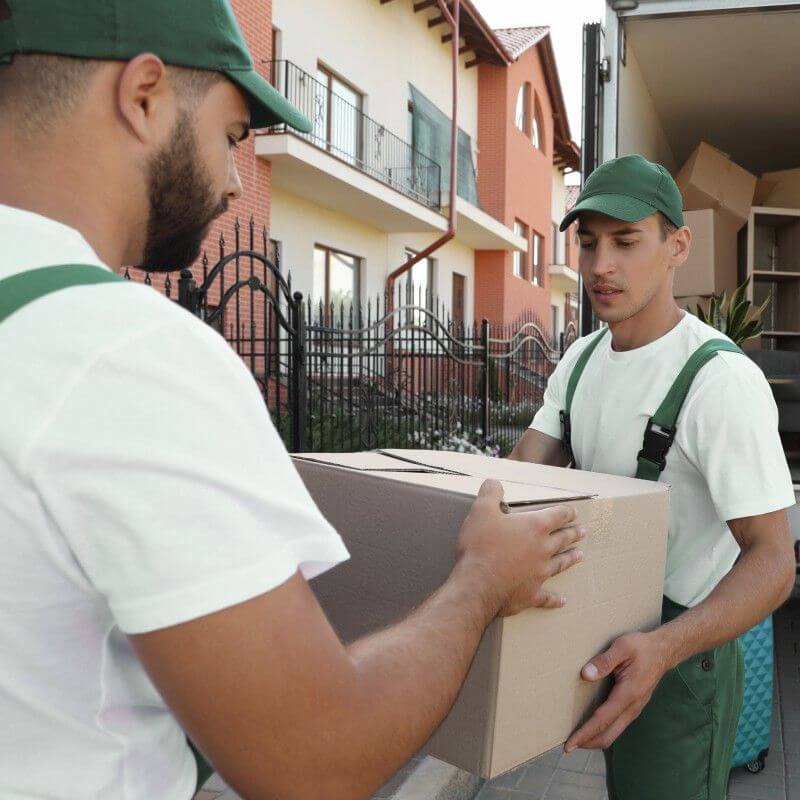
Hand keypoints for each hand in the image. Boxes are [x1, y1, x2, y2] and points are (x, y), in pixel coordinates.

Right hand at [456, 480, 584, 617]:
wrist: (478, 583)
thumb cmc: (481, 546)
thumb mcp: (481, 510)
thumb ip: (490, 493)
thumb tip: (495, 483)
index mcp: (534, 527)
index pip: (556, 516)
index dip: (566, 512)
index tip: (574, 512)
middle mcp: (542, 550)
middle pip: (563, 539)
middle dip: (573, 534)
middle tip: (582, 532)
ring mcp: (539, 573)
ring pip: (561, 564)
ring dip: (570, 558)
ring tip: (580, 555)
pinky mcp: (531, 594)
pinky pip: (547, 597)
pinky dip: (555, 599)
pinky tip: (562, 601)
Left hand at [564, 631, 669, 751]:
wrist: (663, 651)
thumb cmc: (642, 648)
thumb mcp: (622, 647)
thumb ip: (604, 661)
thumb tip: (585, 675)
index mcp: (628, 694)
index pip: (602, 720)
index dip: (585, 733)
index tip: (569, 743)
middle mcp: (632, 707)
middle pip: (608, 735)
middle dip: (587, 742)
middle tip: (567, 746)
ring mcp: (634, 709)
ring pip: (613, 733)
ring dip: (595, 738)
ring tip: (576, 738)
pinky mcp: (633, 707)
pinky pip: (616, 726)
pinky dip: (602, 731)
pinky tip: (592, 726)